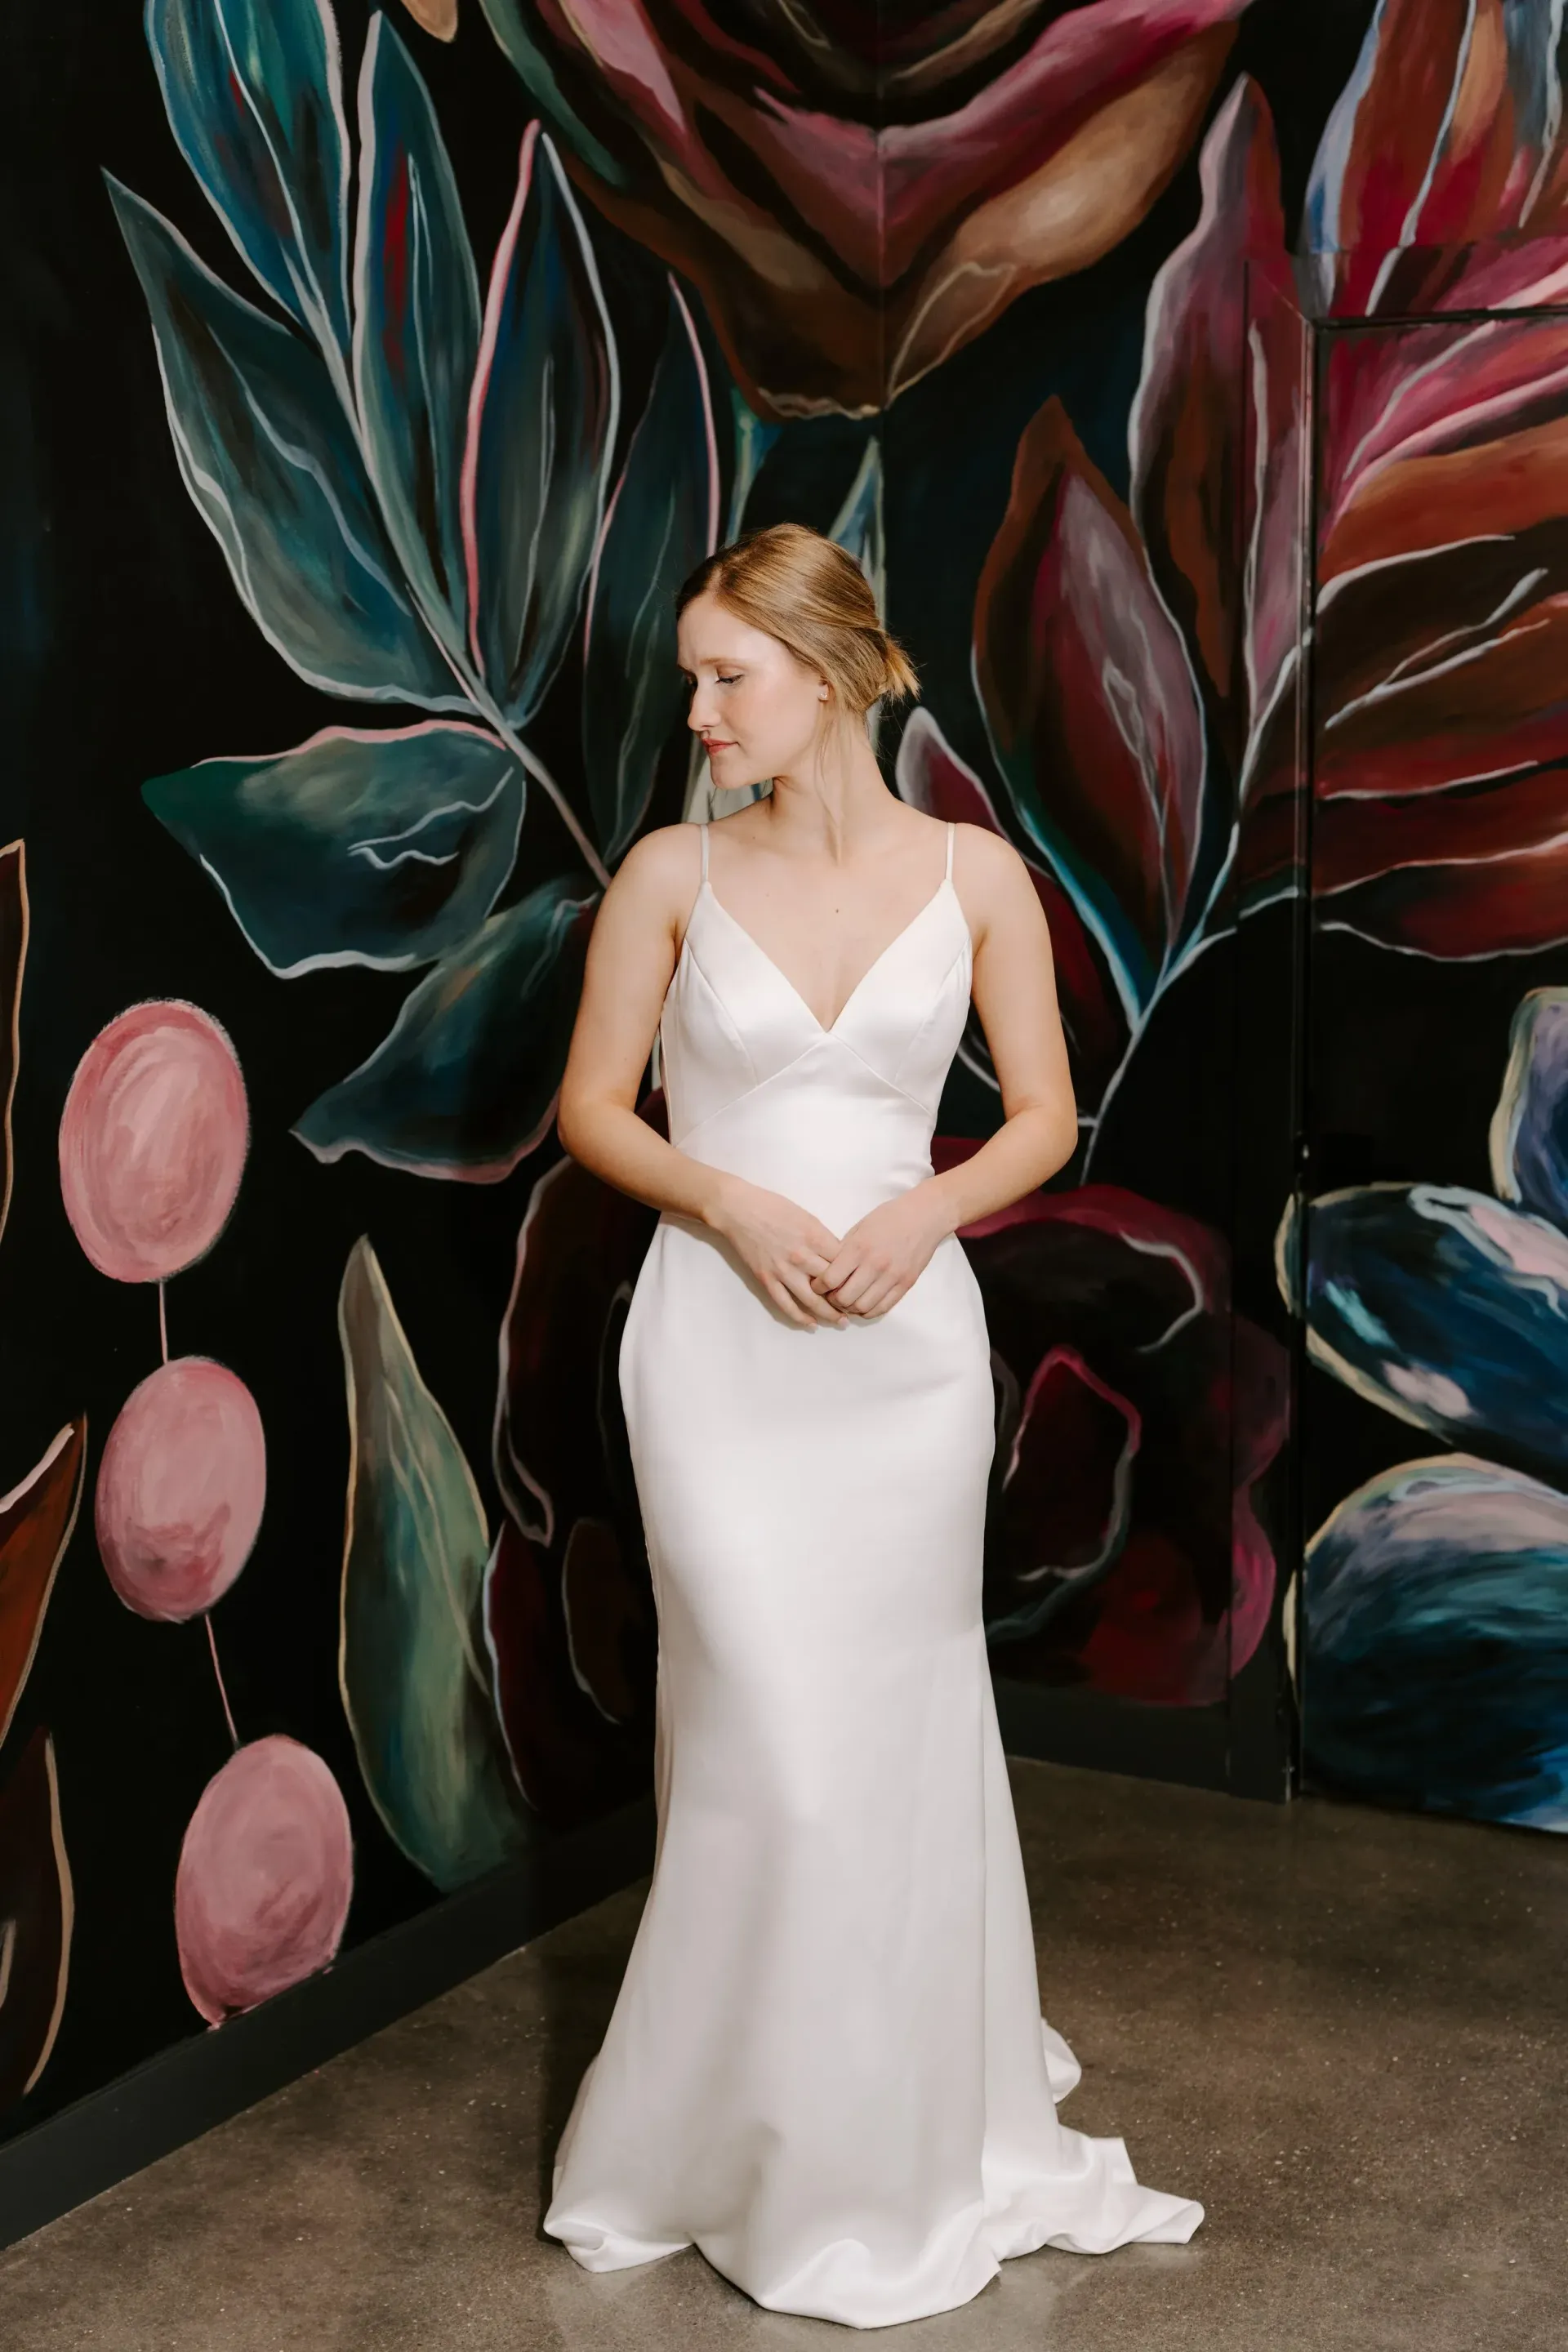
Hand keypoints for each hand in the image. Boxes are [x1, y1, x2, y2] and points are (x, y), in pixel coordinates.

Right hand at [708, 1177, 848, 1327]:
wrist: (738, 1210)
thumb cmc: (773, 1207)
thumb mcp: (807, 1217)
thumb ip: (823, 1238)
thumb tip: (839, 1258)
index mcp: (814, 1237)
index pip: (844, 1263)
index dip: (855, 1275)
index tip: (861, 1283)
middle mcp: (801, 1256)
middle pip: (832, 1284)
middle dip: (847, 1297)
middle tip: (857, 1306)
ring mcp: (783, 1270)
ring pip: (812, 1300)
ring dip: (829, 1314)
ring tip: (841, 1322)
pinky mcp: (767, 1279)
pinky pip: (786, 1305)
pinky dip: (800, 1318)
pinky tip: (812, 1324)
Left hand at [810, 1186, 952, 1319]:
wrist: (924, 1216)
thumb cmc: (890, 1217)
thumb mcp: (860, 1227)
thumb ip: (843, 1250)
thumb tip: (827, 1271)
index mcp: (859, 1248)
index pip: (830, 1279)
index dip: (818, 1287)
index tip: (817, 1285)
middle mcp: (875, 1264)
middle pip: (844, 1298)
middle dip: (832, 1300)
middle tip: (831, 1295)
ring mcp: (893, 1276)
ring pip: (863, 1307)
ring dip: (850, 1308)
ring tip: (847, 1300)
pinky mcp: (906, 1284)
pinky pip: (882, 1308)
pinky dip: (868, 1311)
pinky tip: (863, 1303)